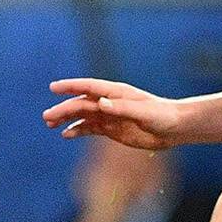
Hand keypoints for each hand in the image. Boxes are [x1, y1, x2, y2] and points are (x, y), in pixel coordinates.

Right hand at [44, 79, 183, 150]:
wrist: (174, 128)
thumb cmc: (162, 116)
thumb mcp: (142, 112)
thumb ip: (121, 108)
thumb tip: (99, 103)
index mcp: (116, 93)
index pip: (89, 87)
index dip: (71, 86)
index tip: (54, 88)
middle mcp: (110, 102)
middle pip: (81, 104)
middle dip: (63, 109)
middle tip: (46, 117)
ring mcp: (110, 116)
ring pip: (83, 116)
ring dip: (67, 119)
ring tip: (50, 125)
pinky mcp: (112, 129)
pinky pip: (90, 129)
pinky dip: (78, 131)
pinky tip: (66, 135)